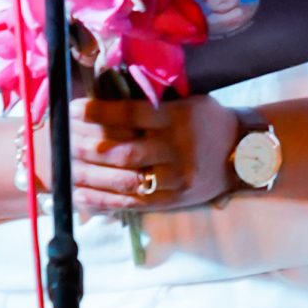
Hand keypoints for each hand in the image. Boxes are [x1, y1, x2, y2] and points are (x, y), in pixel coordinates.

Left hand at [69, 92, 236, 215]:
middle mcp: (176, 150)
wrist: (244, 153)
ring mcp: (175, 179)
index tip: (74, 108)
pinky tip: (80, 196)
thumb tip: (104, 105)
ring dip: (91, 176)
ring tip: (64, 170)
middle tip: (63, 141)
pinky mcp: (174, 201)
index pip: (131, 114)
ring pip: (127, 181)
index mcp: (177, 119)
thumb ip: (151, 105)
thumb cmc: (206, 121)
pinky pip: (134, 204)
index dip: (99, 112)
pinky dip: (104, 201)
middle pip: (124, 152)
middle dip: (89, 148)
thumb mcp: (186, 103)